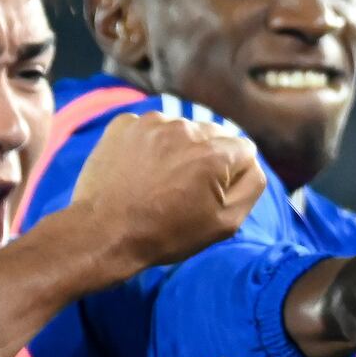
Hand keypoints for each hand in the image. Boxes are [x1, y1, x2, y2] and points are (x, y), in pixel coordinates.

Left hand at [67, 111, 263, 273]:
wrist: (103, 233)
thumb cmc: (165, 234)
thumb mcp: (225, 224)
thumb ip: (251, 187)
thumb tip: (252, 164)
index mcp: (215, 153)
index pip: (244, 150)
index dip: (233, 175)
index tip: (212, 194)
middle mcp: (186, 128)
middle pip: (214, 135)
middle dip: (206, 158)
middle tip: (184, 190)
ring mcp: (151, 123)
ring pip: (181, 130)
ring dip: (177, 150)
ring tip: (158, 182)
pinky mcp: (124, 124)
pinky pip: (149, 129)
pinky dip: (148, 146)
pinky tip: (138, 172)